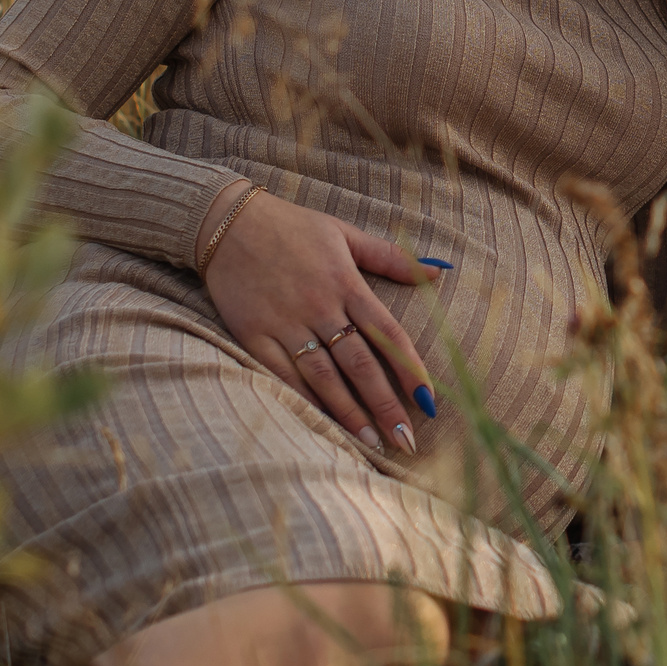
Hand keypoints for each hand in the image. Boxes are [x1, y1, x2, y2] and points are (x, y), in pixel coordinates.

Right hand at [200, 186, 440, 452]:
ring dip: (349, 412)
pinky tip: (323, 424)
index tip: (429, 401)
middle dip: (385, 404)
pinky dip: (304, 400)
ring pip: (323, 376)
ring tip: (371, 442)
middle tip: (406, 440)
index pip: (387, 333)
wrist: (226, 223)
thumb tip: (440, 270)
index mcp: (345, 283)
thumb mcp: (345, 233)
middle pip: (359, 364)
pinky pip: (282, 375)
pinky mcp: (253, 335)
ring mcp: (284, 323)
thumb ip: (391, 258)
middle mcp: (318, 307)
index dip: (410, 369)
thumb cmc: (292, 227)